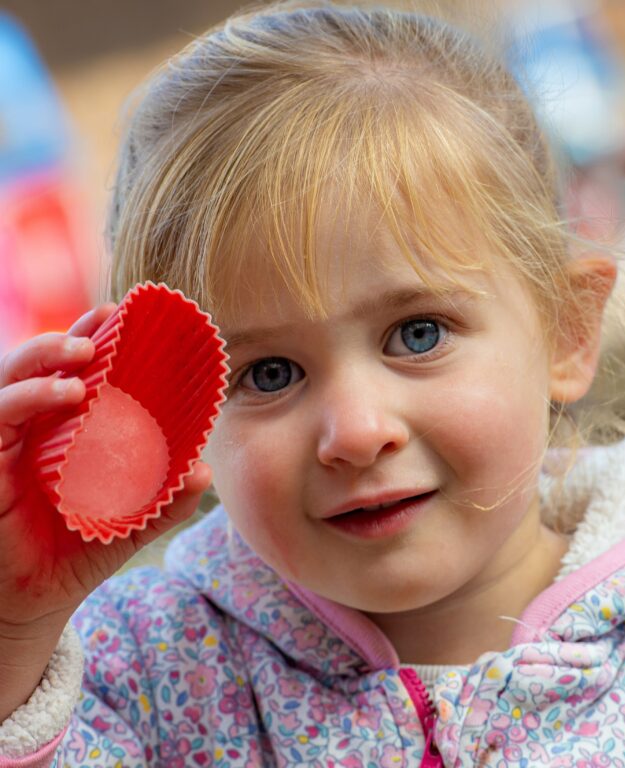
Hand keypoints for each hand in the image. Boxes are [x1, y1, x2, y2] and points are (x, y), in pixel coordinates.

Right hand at [0, 305, 211, 719]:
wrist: (34, 603)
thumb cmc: (76, 554)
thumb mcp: (130, 524)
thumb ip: (165, 500)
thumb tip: (204, 473)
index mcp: (62, 434)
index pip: (72, 375)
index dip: (91, 340)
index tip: (120, 315)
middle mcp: (29, 432)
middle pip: (39, 367)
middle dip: (67, 338)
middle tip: (105, 324)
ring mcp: (3, 445)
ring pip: (10, 381)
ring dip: (44, 358)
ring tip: (85, 355)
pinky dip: (25, 397)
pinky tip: (64, 393)